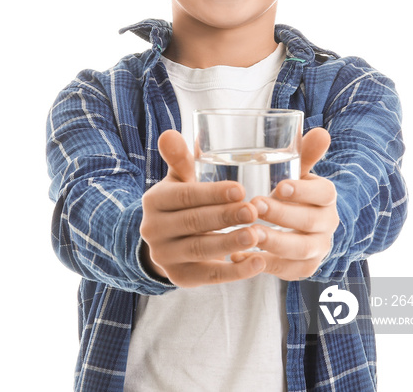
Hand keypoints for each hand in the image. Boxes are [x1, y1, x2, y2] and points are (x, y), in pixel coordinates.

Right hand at [140, 129, 264, 287]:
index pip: (184, 195)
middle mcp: (154, 230)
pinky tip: (258, 262)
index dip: (211, 193)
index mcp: (155, 201)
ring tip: (257, 235)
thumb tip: (170, 134)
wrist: (164, 240)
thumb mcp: (179, 179)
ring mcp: (165, 257)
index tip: (240, 189)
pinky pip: (209, 276)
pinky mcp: (180, 278)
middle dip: (225, 216)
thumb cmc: (181, 201)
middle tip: (253, 210)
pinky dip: (235, 272)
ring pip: (201, 249)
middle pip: (193, 222)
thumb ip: (180, 158)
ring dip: (231, 243)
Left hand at [231, 128, 337, 280]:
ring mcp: (317, 249)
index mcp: (326, 198)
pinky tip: (241, 255)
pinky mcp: (303, 268)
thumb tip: (321, 132)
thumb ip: (303, 153)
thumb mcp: (295, 172)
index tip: (280, 186)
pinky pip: (287, 270)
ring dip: (274, 242)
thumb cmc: (290, 191)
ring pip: (300, 250)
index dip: (304, 191)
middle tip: (255, 206)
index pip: (324, 194)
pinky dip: (264, 264)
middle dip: (282, 215)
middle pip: (310, 222)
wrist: (296, 225)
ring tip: (249, 234)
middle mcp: (327, 225)